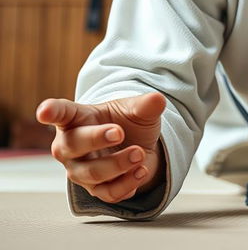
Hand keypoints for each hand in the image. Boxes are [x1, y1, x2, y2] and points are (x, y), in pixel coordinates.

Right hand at [36, 92, 165, 203]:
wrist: (139, 144)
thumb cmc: (127, 121)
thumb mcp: (137, 109)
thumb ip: (145, 105)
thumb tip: (158, 100)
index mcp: (77, 117)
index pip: (60, 113)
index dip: (51, 111)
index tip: (44, 111)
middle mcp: (71, 145)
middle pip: (73, 145)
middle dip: (95, 138)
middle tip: (118, 132)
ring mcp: (81, 169)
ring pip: (92, 172)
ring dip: (118, 164)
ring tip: (139, 153)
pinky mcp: (96, 189)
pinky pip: (108, 192)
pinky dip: (127, 183)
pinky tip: (142, 170)